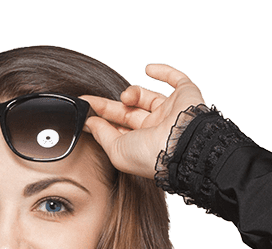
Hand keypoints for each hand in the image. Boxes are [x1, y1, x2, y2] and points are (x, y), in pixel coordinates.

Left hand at [81, 64, 205, 179]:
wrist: (181, 146)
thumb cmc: (149, 155)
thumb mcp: (116, 150)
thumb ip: (102, 135)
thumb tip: (90, 123)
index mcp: (142, 145)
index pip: (119, 129)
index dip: (102, 119)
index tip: (85, 110)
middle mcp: (156, 129)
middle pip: (129, 113)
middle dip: (109, 106)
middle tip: (92, 101)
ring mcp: (171, 112)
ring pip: (147, 97)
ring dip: (132, 92)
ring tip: (126, 97)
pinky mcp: (186, 96)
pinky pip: (176, 79)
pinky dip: (163, 71)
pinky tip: (148, 69)